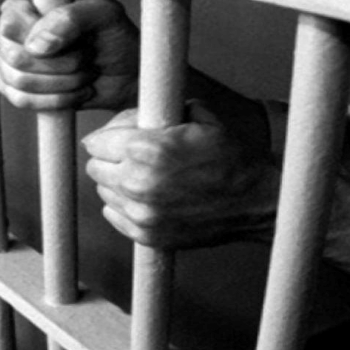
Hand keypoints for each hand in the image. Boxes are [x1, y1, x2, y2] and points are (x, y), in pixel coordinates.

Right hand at [0, 0, 138, 110]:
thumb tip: (35, 47)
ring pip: (20, 81)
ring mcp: (9, 66)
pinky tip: (78, 92)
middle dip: (61, 64)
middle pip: (16, 57)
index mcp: (23, 9)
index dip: (40, 36)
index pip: (10, 23)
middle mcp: (10, 36)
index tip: (75, 39)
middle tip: (87, 58)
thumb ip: (70, 18)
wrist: (127, 74)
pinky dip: (56, 100)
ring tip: (86, 74)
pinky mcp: (17, 92)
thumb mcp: (104, 15)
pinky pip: (22, 101)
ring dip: (63, 83)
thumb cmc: (115, 37)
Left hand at [83, 102, 278, 248]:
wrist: (254, 199)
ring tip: (142, 177)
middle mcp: (139, 182)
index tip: (116, 139)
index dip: (107, 138)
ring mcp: (142, 213)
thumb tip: (119, 121)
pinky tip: (145, 198)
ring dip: (116, 183)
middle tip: (128, 157)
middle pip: (95, 169)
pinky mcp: (148, 235)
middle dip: (109, 160)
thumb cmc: (228, 155)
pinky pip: (114, 216)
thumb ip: (152, 114)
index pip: (96, 143)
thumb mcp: (194, 116)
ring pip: (104, 192)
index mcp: (148, 149)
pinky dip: (124, 206)